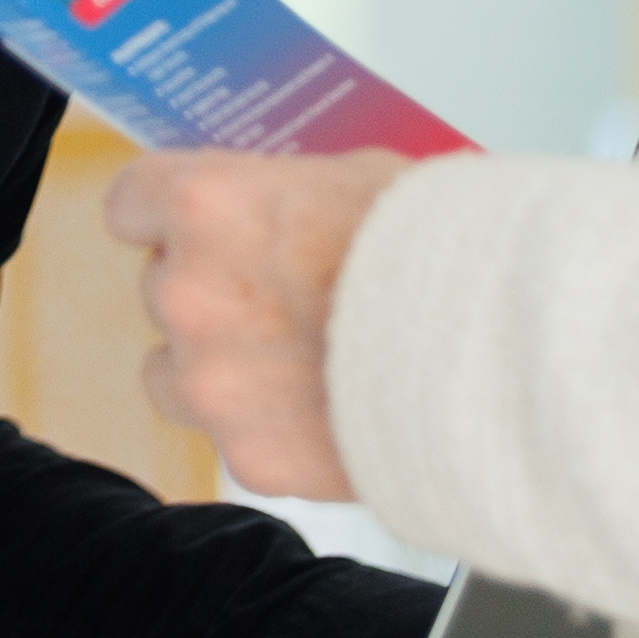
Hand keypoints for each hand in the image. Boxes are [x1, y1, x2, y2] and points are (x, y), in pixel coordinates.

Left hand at [103, 147, 413, 502]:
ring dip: (224, 372)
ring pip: (179, 376)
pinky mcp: (251, 458)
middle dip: (216, 296)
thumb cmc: (446, 250)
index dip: (167, 218)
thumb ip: (286, 201)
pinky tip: (338, 414)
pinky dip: (276, 434)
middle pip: (163, 290)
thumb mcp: (359, 180)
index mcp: (208, 204)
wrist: (507, 355)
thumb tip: (273, 213)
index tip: (193, 229)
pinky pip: (238, 441)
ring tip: (305, 370)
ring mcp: (212, 384)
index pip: (130, 203)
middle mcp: (189, 293)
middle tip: (289, 303)